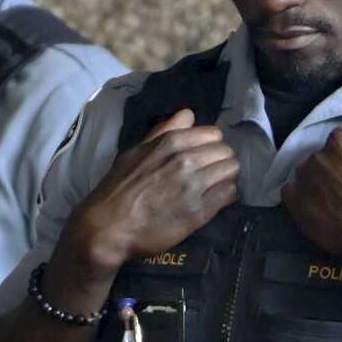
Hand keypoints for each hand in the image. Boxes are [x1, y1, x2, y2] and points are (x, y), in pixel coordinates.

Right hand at [59, 108, 239, 282]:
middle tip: (210, 173)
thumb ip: (163, 131)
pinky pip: (229, 194)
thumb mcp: (136, 151)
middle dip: (220, 161)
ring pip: (231, 171)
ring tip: (214, 186)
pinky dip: (226, 195)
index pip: (213, 134)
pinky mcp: (199, 212)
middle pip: (226, 152)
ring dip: (225, 177)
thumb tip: (188, 114)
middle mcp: (185, 161)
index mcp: (170, 143)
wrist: (109, 226)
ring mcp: (194, 187)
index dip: (210, 145)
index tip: (204, 156)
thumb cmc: (119, 187)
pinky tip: (215, 200)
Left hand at [282, 113, 341, 259]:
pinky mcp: (293, 198)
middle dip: (335, 166)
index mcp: (340, 140)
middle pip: (324, 155)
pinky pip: (293, 190)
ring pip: (308, 171)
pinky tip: (319, 205)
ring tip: (335, 198)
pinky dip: (302, 195)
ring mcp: (303, 176)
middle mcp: (317, 154)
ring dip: (318, 180)